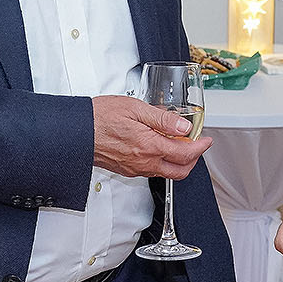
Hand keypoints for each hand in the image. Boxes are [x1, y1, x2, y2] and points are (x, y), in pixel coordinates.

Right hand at [91, 95, 211, 178]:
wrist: (76, 132)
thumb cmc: (100, 117)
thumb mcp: (135, 108)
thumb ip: (163, 119)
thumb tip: (184, 126)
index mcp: (149, 146)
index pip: (185, 153)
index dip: (201, 147)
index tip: (206, 140)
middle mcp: (144, 162)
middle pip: (180, 171)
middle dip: (194, 160)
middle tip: (197, 145)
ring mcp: (135, 169)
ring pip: (166, 172)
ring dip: (178, 161)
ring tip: (178, 143)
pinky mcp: (126, 170)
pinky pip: (151, 171)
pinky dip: (162, 162)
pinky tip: (159, 147)